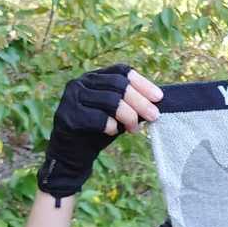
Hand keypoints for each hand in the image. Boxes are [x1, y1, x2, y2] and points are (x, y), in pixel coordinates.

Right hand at [37, 63, 162, 197]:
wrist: (72, 155)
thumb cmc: (98, 132)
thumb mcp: (118, 114)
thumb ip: (131, 104)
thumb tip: (156, 101)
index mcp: (93, 78)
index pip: (121, 71)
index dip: (142, 83)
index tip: (159, 97)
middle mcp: (80, 83)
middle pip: (118, 85)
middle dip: (140, 101)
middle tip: (154, 116)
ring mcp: (71, 98)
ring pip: (110, 100)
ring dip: (128, 116)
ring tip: (134, 129)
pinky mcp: (68, 116)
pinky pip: (97, 118)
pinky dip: (111, 126)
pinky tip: (113, 132)